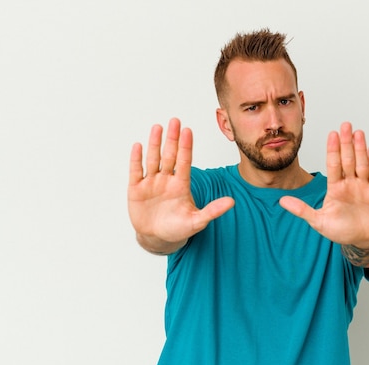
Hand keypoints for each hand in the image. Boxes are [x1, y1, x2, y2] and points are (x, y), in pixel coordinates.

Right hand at [128, 118, 234, 252]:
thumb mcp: (197, 221)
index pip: (184, 161)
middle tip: (175, 121)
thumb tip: (232, 202)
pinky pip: (136, 171)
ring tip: (158, 127)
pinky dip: (136, 159)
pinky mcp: (136, 189)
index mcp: (181, 185)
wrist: (156, 238)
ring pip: (153, 159)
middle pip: (169, 155)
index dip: (186, 146)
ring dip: (155, 144)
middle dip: (172, 139)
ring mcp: (151, 183)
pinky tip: (138, 146)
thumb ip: (213, 210)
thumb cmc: (177, 228)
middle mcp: (166, 180)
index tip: (188, 131)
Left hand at [280, 122, 368, 248]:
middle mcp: (350, 183)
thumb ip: (302, 210)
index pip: (333, 164)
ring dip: (360, 148)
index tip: (331, 134)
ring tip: (358, 133)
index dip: (333, 149)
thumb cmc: (342, 230)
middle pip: (348, 159)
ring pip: (362, 164)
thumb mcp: (319, 221)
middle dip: (346, 143)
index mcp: (336, 187)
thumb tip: (281, 202)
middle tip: (345, 125)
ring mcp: (365, 186)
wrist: (364, 241)